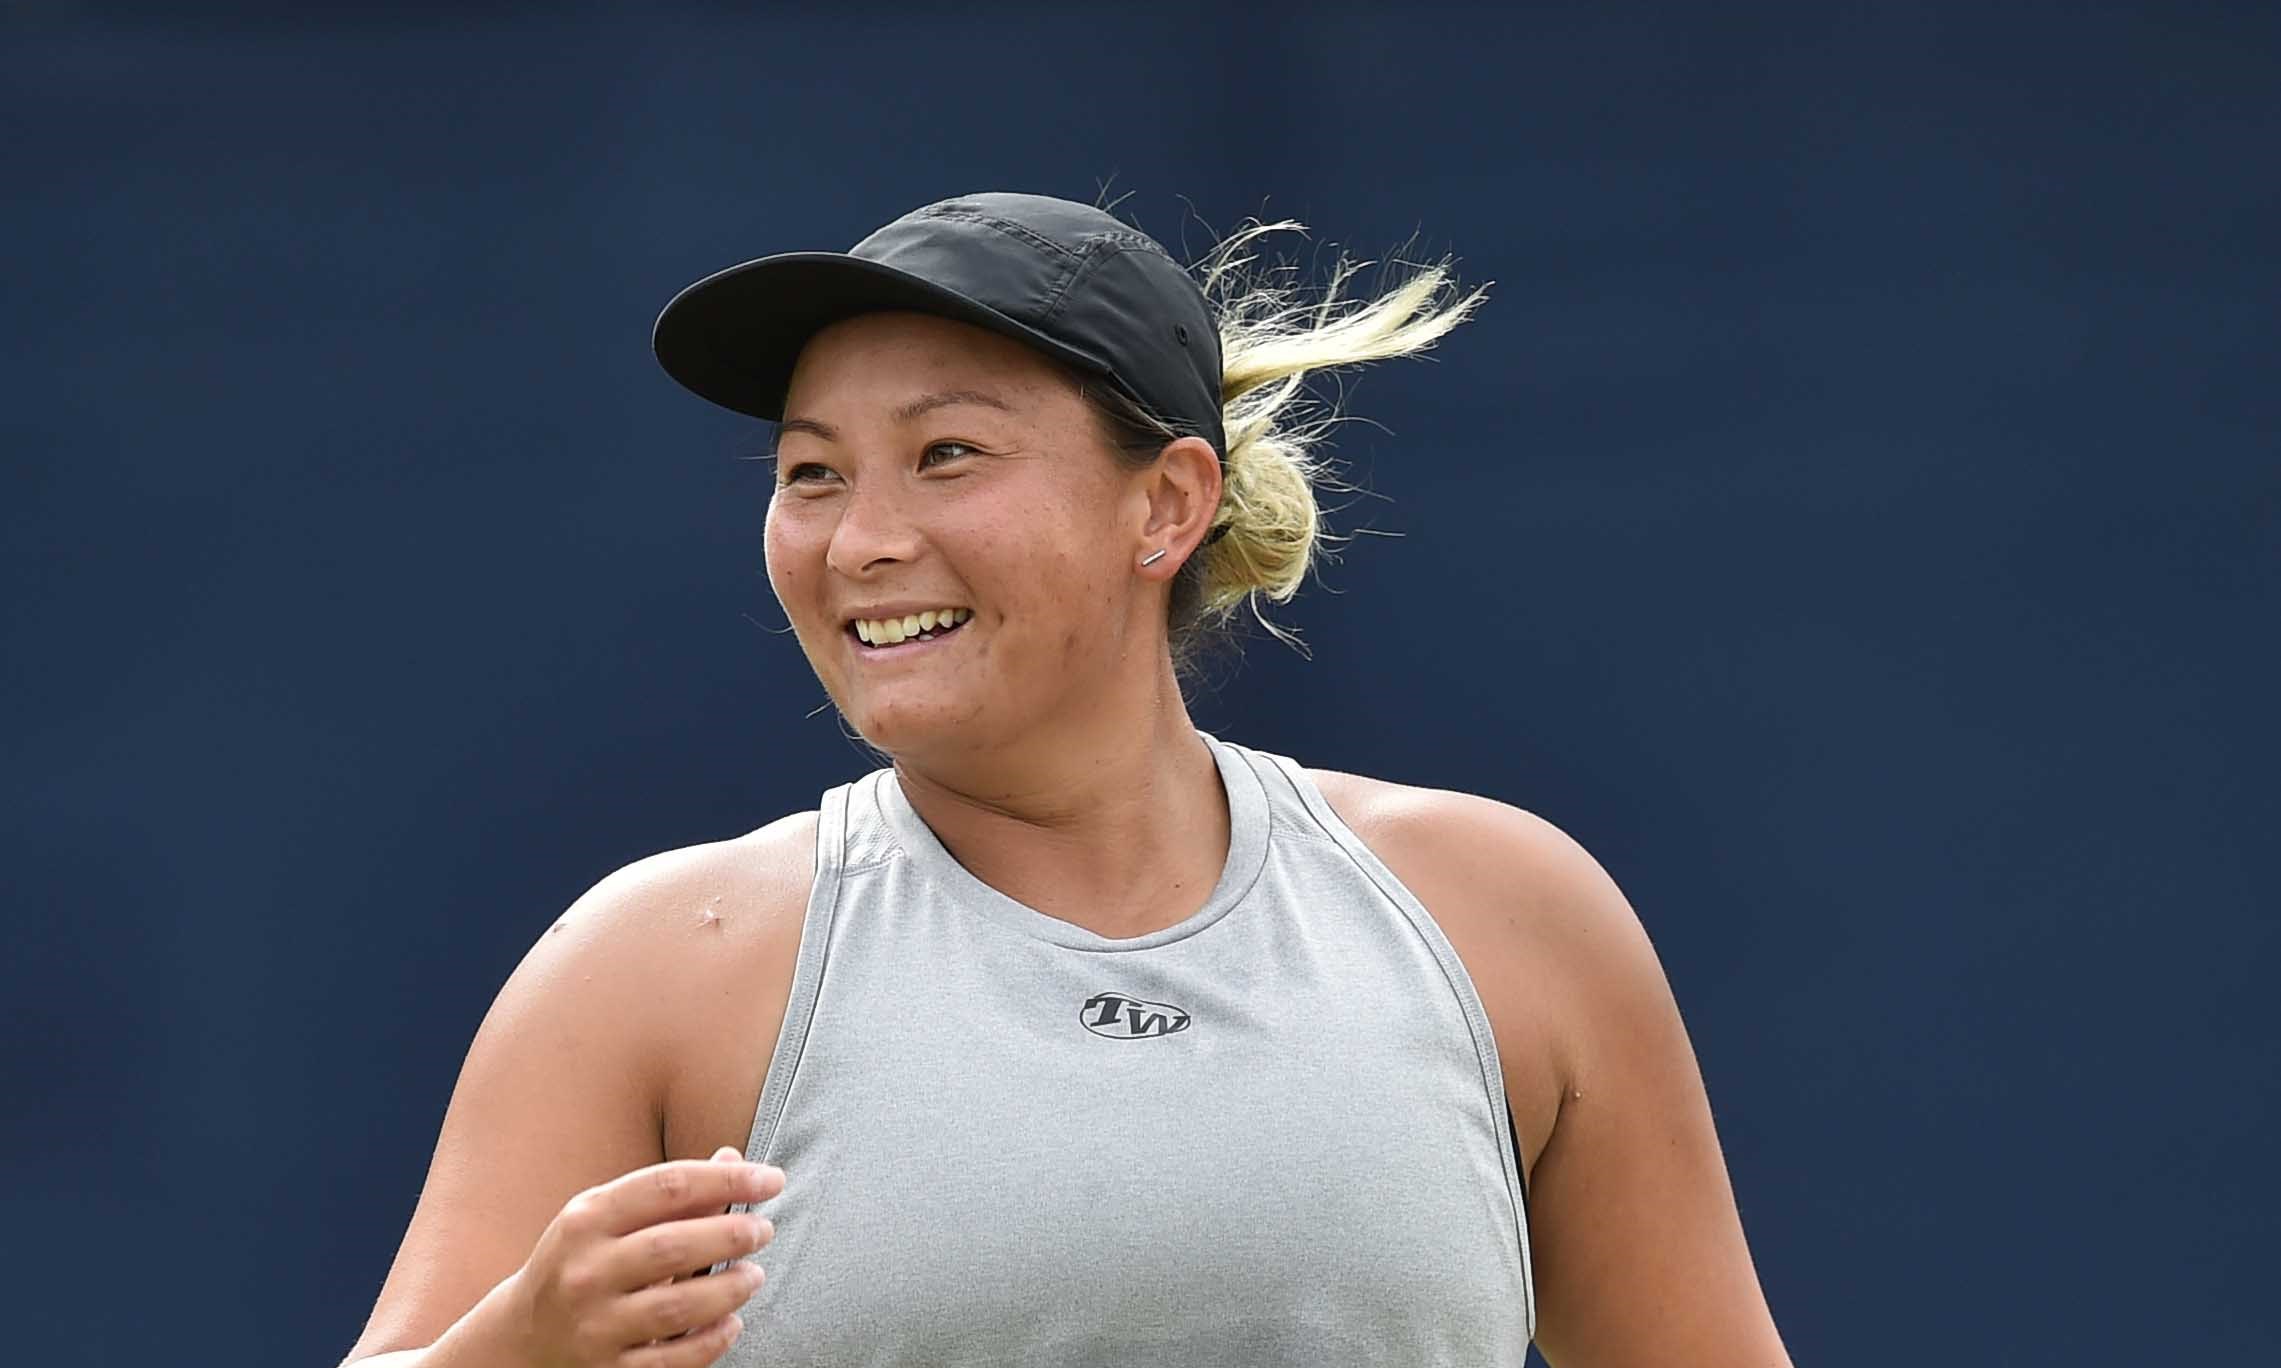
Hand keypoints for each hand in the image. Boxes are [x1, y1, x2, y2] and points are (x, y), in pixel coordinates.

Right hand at [506, 1146, 783, 1366]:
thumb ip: (671, 1194)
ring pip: (677, 1308)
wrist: (521, 1338)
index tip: (772, 1180)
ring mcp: (594, 1325)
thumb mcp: (609, 1219)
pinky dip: (711, 1341)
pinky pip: (671, 1361)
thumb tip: (735, 1159)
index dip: (728, 1179)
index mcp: (587, 1219)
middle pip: (674, 1246)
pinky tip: (733, 1322)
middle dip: (733, 1235)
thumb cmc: (583, 1262)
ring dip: (729, 1290)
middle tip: (764, 1230)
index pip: (668, 1186)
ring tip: (754, 1276)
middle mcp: (586, 1271)